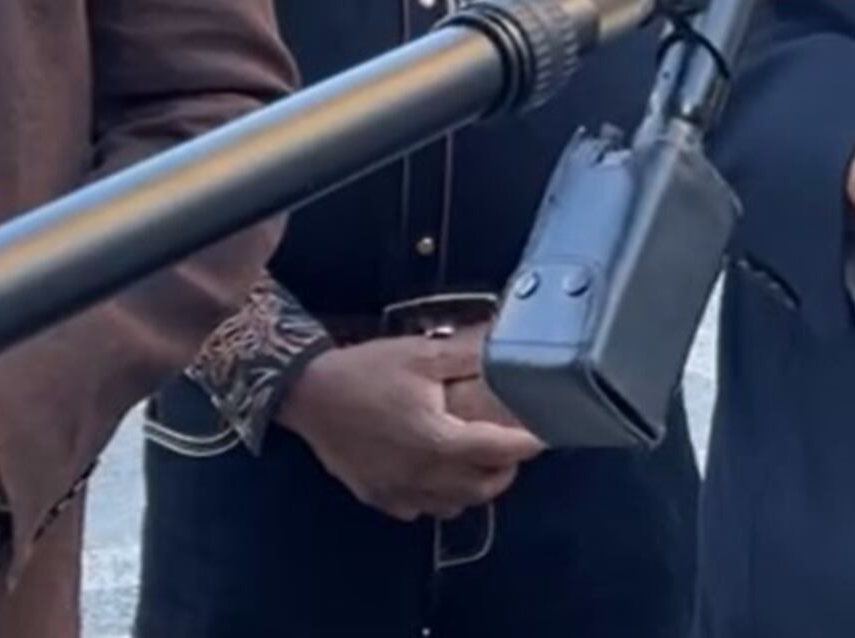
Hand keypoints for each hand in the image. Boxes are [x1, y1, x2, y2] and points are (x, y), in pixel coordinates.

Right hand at [278, 326, 545, 520]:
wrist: (307, 394)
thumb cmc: (366, 371)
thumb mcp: (420, 353)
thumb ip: (467, 355)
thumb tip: (505, 345)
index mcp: (437, 440)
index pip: (497, 451)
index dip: (527, 445)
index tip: (547, 435)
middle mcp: (422, 475)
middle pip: (481, 488)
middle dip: (505, 471)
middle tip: (512, 448)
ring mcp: (399, 491)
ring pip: (454, 504)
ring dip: (473, 487)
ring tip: (478, 461)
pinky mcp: (378, 497)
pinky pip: (421, 508)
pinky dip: (438, 497)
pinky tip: (436, 474)